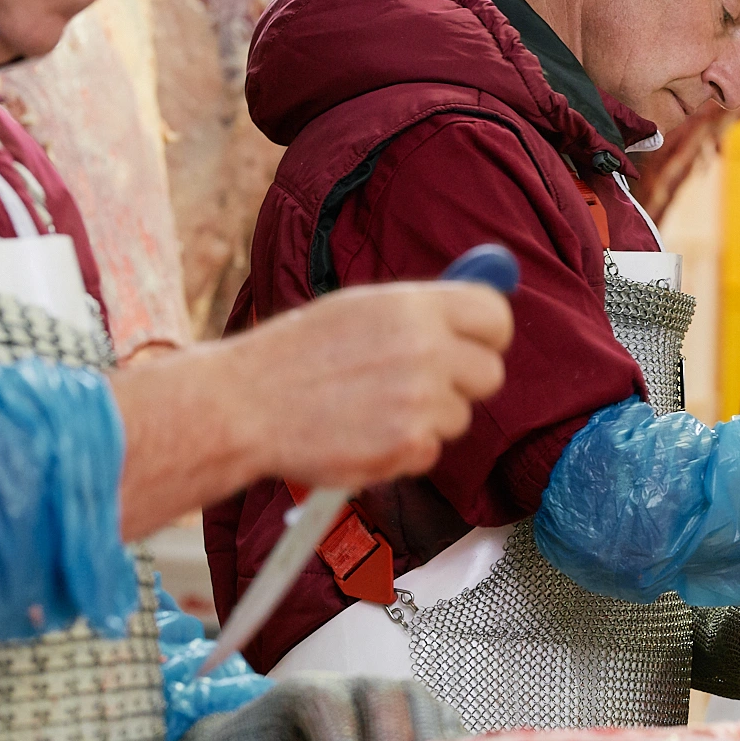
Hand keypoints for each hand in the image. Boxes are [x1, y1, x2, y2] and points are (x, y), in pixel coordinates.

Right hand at [229, 281, 512, 487]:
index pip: (495, 317)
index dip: (488, 335)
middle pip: (490, 373)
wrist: (244, 405)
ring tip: (371, 408)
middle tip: (420, 385)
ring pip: (459, 417)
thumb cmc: (298, 354)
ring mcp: (419, 401)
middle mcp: (425, 350)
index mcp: (414, 307)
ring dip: (426, 419)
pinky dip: (403, 450)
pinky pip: (431, 452)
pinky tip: (362, 433)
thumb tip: (490, 288)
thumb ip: (423, 309)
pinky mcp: (407, 445)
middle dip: (462, 383)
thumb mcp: (360, 308)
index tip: (476, 345)